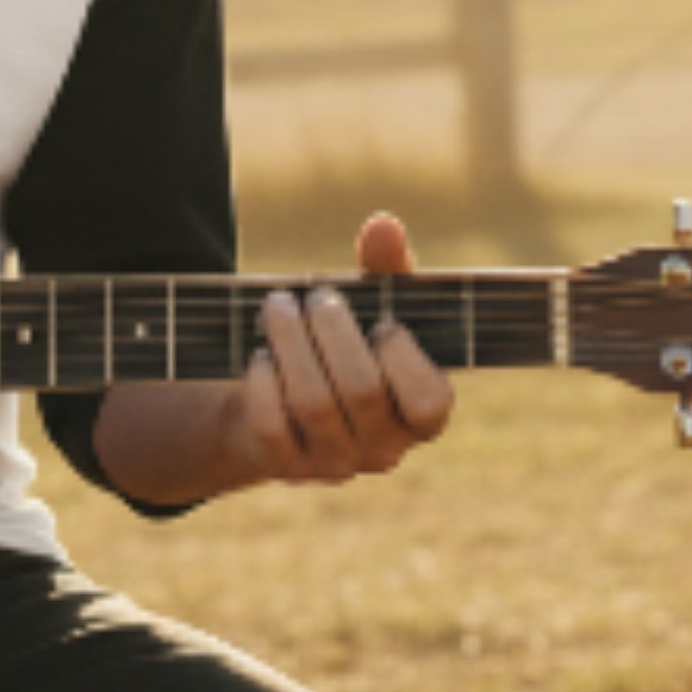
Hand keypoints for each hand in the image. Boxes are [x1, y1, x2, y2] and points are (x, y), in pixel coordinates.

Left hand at [228, 211, 453, 485]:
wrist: (277, 394)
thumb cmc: (341, 343)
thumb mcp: (369, 305)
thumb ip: (386, 268)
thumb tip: (384, 225)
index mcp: (420, 416)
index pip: (430, 403)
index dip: (403, 357)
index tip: (381, 321)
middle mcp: (384, 450)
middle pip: (362, 391)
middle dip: (332, 331)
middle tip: (313, 297)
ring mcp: (335, 464)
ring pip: (313, 404)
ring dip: (290, 342)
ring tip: (277, 307)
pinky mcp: (286, 466)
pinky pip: (272, 424)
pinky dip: (264, 380)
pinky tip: (261, 354)